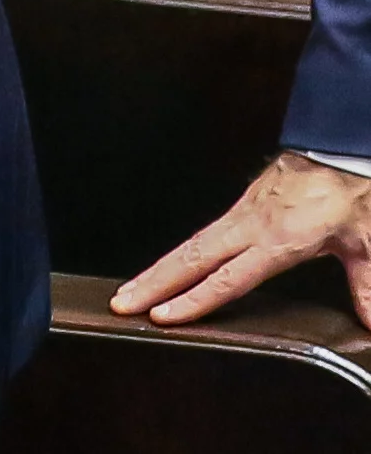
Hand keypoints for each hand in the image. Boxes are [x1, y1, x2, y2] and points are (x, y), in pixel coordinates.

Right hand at [112, 151, 370, 325]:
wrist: (341, 143)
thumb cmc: (354, 189)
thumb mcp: (367, 240)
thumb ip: (365, 283)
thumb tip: (370, 324)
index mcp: (279, 237)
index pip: (230, 277)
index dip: (196, 299)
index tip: (164, 316)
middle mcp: (252, 224)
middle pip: (192, 257)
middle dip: (155, 282)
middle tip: (121, 303)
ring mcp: (244, 211)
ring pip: (192, 244)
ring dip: (158, 269)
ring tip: (131, 291)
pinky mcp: (245, 202)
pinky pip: (205, 233)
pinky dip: (180, 254)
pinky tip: (171, 267)